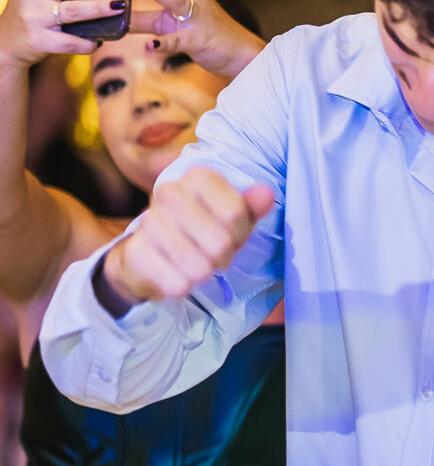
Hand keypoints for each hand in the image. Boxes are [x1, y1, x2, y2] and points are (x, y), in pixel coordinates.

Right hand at [101, 166, 275, 305]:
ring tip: (197, 264)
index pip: (235, 212)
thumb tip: (266, 194)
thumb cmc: (202, 232)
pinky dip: (183, 286)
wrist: (151, 254)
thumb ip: (252, 206)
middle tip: (216, 254)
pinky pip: (176, 283)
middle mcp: (169, 193)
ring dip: (204, 273)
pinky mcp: (135, 252)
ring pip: (198, 266)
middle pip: (219, 242)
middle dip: (224, 256)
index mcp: (198, 178)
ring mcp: (149, 222)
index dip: (240, 232)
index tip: (232, 234)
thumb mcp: (233, 218)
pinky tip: (177, 275)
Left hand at [129, 0, 264, 78]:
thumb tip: (114, 8)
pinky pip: (177, 41)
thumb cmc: (205, 31)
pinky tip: (149, 46)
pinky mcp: (195, 41)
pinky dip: (163, 44)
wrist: (240, 53)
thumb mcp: (175, 17)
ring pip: (177, 2)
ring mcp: (195, 18)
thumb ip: (145, 12)